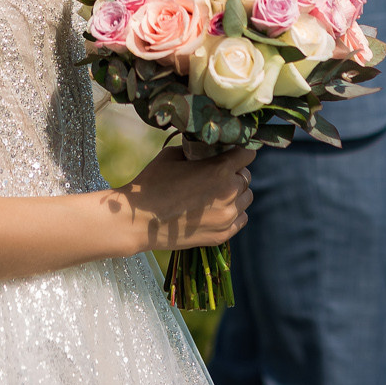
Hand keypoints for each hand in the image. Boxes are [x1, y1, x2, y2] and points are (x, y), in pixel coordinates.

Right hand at [119, 147, 255, 251]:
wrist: (138, 220)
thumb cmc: (152, 183)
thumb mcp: (173, 155)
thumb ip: (196, 151)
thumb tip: (206, 148)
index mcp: (219, 169)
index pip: (247, 154)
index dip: (239, 151)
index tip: (232, 152)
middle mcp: (229, 193)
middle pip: (246, 177)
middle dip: (234, 172)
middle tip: (218, 174)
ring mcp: (227, 217)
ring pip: (246, 198)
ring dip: (236, 193)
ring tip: (217, 193)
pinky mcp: (222, 235)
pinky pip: (241, 218)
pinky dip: (234, 212)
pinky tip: (217, 209)